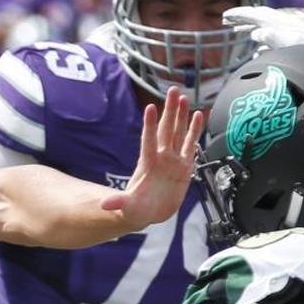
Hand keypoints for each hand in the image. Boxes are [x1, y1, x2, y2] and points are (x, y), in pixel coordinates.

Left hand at [101, 86, 203, 226]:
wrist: (149, 213)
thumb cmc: (136, 208)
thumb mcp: (126, 206)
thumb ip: (118, 203)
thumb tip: (104, 205)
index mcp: (147, 163)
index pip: (148, 140)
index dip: (150, 125)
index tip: (150, 107)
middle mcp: (161, 157)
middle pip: (166, 129)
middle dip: (170, 110)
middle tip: (173, 90)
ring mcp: (173, 160)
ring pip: (179, 133)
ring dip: (182, 116)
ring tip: (185, 98)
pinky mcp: (185, 167)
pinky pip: (191, 145)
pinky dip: (195, 131)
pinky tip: (199, 116)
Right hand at [222, 5, 303, 53]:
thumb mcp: (295, 43)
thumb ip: (275, 38)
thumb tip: (257, 33)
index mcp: (282, 22)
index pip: (257, 14)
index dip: (240, 15)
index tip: (226, 17)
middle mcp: (286, 24)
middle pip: (260, 18)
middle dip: (242, 19)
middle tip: (227, 21)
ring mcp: (290, 31)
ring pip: (266, 27)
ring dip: (250, 28)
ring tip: (237, 31)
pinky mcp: (295, 41)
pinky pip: (274, 37)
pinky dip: (261, 39)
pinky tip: (257, 46)